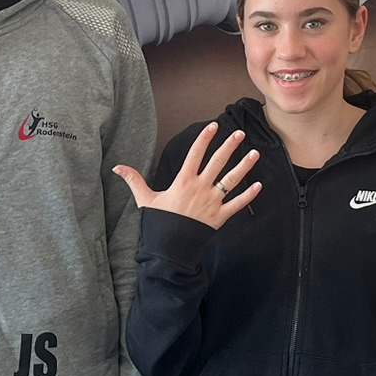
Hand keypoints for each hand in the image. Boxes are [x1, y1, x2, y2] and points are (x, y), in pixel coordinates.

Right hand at [112, 122, 260, 228]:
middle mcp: (200, 188)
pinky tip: (258, 185)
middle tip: (239, 133)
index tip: (213, 126)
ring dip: (244, 166)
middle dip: (229, 146)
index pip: (195, 154)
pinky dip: (248, 196)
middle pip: (217, 162)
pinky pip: (237, 204)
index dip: (204, 138)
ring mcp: (212, 202)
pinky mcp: (220, 217)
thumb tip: (117, 167)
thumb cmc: (158, 223)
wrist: (169, 249)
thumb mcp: (145, 200)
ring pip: (231, 180)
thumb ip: (134, 180)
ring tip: (255, 153)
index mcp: (183, 181)